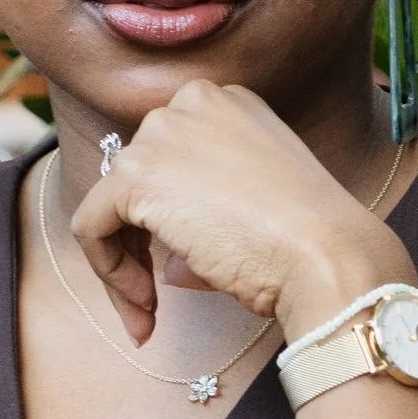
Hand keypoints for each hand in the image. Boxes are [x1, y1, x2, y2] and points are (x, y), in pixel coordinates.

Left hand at [71, 80, 408, 348]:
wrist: (326, 253)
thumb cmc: (309, 240)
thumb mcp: (256, 210)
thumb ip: (206, 217)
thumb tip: (170, 264)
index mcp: (228, 104)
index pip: (171, 159)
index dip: (167, 222)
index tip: (181, 269)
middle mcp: (191, 104)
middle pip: (136, 179)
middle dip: (140, 245)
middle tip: (155, 302)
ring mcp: (161, 134)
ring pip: (109, 205)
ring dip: (124, 266)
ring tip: (151, 314)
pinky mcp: (135, 175)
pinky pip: (91, 226)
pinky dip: (108, 271)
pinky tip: (144, 305)